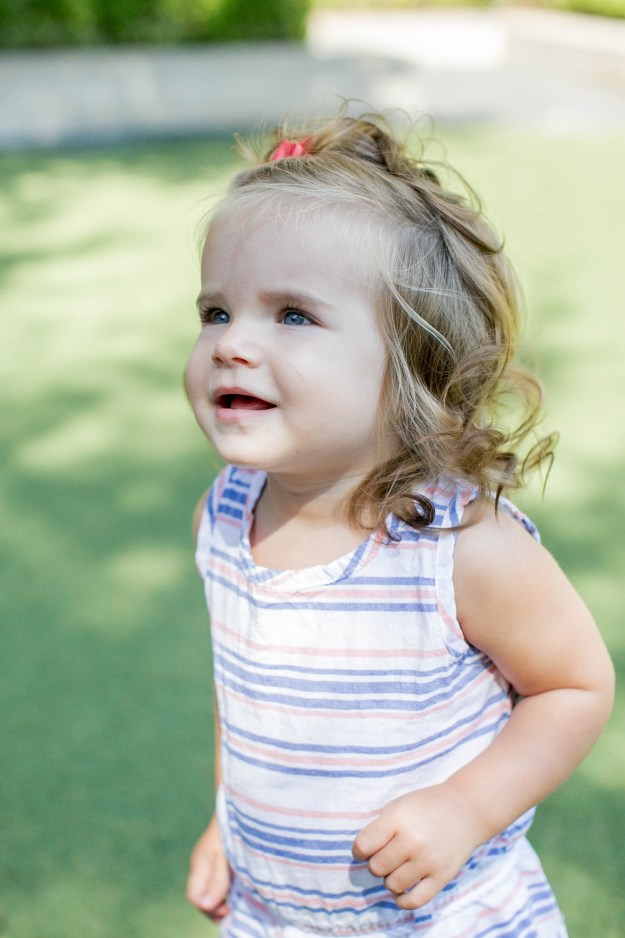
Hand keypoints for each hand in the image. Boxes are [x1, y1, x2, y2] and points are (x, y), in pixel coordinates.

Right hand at [186, 815, 231, 920]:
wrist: (237, 802)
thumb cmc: (230, 828)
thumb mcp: (225, 855)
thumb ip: (217, 880)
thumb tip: (207, 906)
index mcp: (199, 865)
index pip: (195, 897)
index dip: (209, 909)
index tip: (228, 910)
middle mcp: (201, 865)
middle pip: (201, 896)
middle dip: (216, 908)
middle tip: (233, 911)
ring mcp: (209, 860)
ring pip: (210, 888)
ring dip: (222, 899)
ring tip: (237, 902)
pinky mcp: (218, 856)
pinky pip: (218, 879)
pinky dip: (226, 888)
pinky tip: (238, 887)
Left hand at [352, 783, 485, 909]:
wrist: (466, 809)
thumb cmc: (425, 807)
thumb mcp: (398, 806)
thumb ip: (379, 829)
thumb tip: (361, 857)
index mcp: (398, 818)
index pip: (363, 846)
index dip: (359, 850)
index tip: (365, 849)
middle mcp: (413, 840)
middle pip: (377, 867)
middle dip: (377, 863)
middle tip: (387, 854)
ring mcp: (429, 860)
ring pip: (392, 885)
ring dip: (390, 878)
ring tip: (398, 866)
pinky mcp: (442, 876)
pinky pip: (414, 901)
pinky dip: (402, 900)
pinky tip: (401, 892)